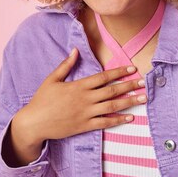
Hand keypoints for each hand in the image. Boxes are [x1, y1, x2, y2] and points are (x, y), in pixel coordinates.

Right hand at [6, 48, 145, 163]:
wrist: (34, 123)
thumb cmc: (42, 100)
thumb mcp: (52, 79)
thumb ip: (66, 65)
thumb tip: (75, 50)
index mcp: (79, 86)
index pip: (104, 77)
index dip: (119, 72)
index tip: (132, 69)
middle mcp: (85, 99)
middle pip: (112, 91)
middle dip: (129, 86)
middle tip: (143, 83)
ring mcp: (86, 113)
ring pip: (112, 106)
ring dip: (129, 102)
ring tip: (142, 99)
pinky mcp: (85, 126)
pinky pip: (105, 122)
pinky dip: (118, 120)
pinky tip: (130, 118)